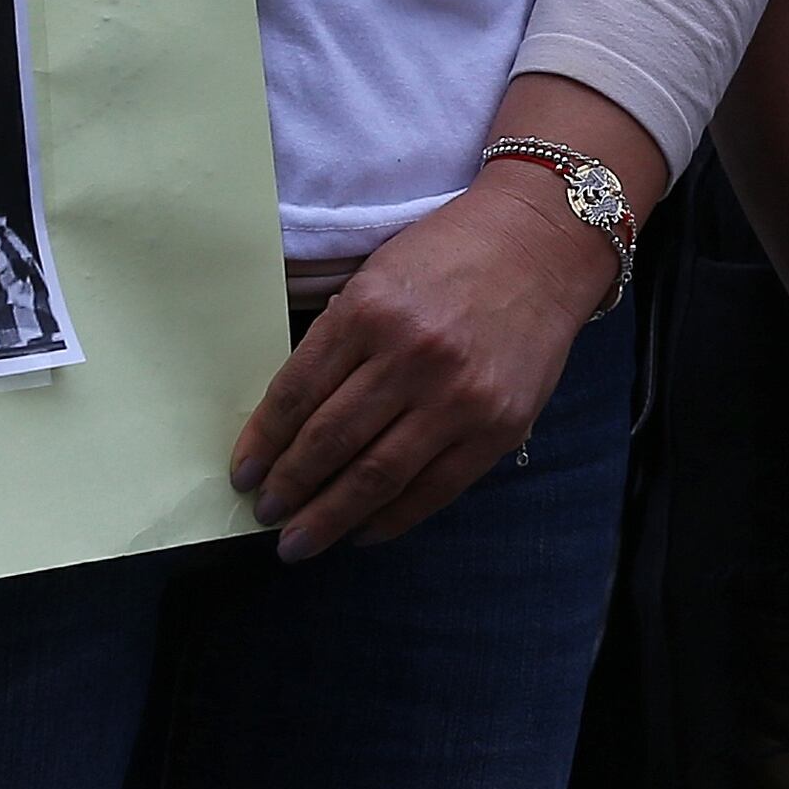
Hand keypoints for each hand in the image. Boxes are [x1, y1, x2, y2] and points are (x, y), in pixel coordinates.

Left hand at [227, 170, 604, 560]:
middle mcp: (410, 356)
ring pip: (376, 476)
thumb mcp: (379, 277)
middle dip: (289, 488)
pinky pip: (433, 488)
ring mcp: (458, 396)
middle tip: (265, 514)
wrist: (544, 245)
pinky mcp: (498, 426)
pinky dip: (392, 519)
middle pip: (330, 442)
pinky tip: (363, 531)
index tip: (243, 474)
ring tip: (298, 543)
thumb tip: (295, 419)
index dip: (263, 442)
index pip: (298, 394)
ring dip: (328, 516)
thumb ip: (341, 339)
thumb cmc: (453, 254)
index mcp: (369, 311)